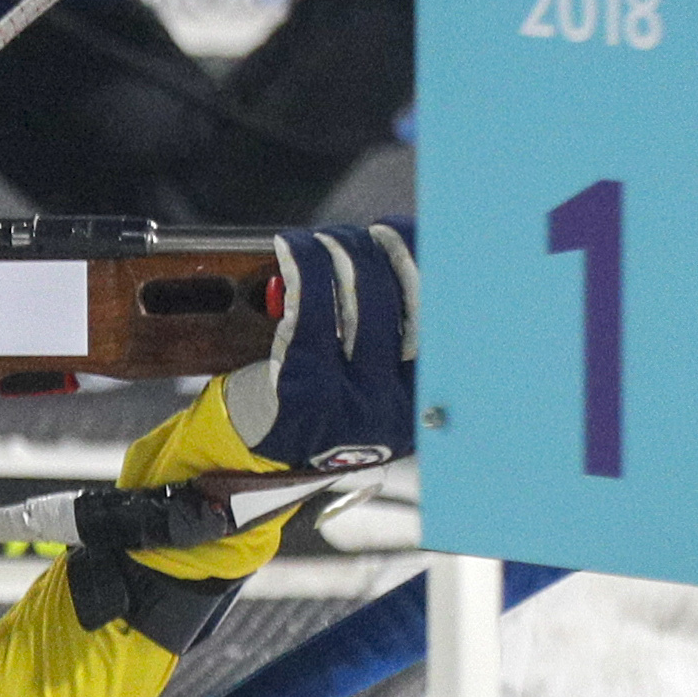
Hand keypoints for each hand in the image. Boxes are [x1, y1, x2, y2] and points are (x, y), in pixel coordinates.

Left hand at [222, 222, 416, 470]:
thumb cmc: (317, 412)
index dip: (429, 267)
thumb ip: (397, 340)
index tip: (417, 235)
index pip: (441, 321)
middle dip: (385, 254)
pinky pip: (311, 312)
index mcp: (422, 403)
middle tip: (371, 234)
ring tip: (334, 238)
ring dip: (345, 254)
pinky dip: (305, 269)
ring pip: (360, 303)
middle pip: (405, 304)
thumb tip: (407, 252)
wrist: (256, 462)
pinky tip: (298, 248)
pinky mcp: (305, 390)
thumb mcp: (372, 389)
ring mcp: (350, 402)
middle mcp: (395, 407)